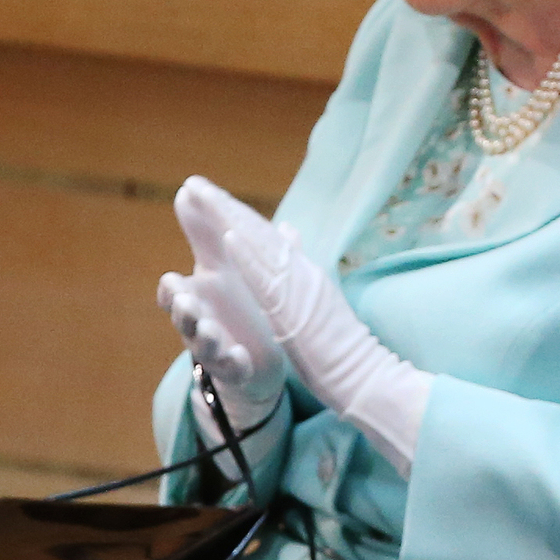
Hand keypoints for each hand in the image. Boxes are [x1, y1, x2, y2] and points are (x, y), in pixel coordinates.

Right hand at [160, 180, 287, 442]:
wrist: (256, 355)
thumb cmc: (233, 301)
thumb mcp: (222, 264)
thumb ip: (206, 230)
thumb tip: (188, 187)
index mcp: (199, 294)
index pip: (174, 291)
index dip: (170, 287)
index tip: (171, 279)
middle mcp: (200, 321)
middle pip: (182, 318)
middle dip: (182, 310)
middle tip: (186, 300)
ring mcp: (217, 347)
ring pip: (203, 344)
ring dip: (205, 335)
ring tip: (210, 327)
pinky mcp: (237, 367)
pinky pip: (232, 367)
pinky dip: (233, 361)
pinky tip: (239, 354)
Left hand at [180, 178, 434, 477]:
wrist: (366, 375)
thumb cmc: (340, 346)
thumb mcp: (317, 305)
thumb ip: (302, 274)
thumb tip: (291, 242)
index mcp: (303, 275)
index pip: (266, 239)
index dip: (236, 214)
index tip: (209, 194)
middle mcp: (302, 274)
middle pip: (259, 235)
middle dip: (226, 207)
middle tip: (194, 183)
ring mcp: (300, 290)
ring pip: (261, 248)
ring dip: (232, 221)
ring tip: (207, 198)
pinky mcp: (295, 309)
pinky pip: (267, 279)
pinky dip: (248, 257)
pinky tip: (229, 238)